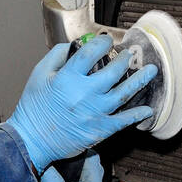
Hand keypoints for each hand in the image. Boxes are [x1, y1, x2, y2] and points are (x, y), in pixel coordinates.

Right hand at [9, 34, 156, 171]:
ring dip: (140, 80)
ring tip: (150, 70)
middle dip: (124, 60)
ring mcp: (94, 112)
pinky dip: (137, 114)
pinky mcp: (100, 130)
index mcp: (67, 78)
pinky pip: (124, 120)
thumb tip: (75, 45)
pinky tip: (147, 109)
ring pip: (124, 93)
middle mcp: (84, 94)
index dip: (102, 43)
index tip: (107, 40)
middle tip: (129, 55)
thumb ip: (57, 56)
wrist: (31, 141)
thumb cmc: (33, 108)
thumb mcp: (39, 75)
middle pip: (112, 71)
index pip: (91, 53)